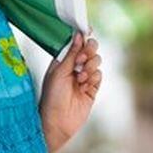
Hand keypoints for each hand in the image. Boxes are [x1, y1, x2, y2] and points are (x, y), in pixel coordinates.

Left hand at [39, 33, 101, 152]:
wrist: (57, 121)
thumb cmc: (52, 96)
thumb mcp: (59, 71)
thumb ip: (71, 53)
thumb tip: (77, 34)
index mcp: (62, 60)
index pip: (75, 43)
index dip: (82, 36)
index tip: (87, 30)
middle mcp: (73, 67)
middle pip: (89, 50)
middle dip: (89, 51)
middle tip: (81, 58)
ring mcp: (84, 77)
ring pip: (96, 62)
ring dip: (90, 66)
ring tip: (80, 78)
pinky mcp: (92, 89)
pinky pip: (99, 76)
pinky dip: (94, 78)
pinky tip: (84, 86)